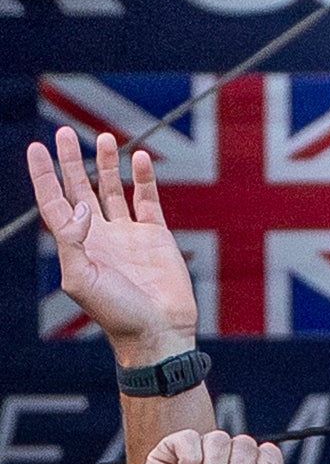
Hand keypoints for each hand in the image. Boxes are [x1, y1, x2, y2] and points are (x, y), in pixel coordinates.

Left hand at [25, 128, 198, 362]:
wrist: (158, 331)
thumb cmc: (115, 312)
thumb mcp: (79, 278)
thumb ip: (72, 239)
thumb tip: (82, 206)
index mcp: (76, 243)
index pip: (53, 200)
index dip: (44, 174)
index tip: (38, 147)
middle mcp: (98, 233)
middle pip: (79, 187)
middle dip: (71, 160)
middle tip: (65, 133)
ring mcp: (128, 233)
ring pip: (112, 189)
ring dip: (107, 163)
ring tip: (105, 137)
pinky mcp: (156, 236)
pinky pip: (147, 200)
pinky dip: (144, 179)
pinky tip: (140, 160)